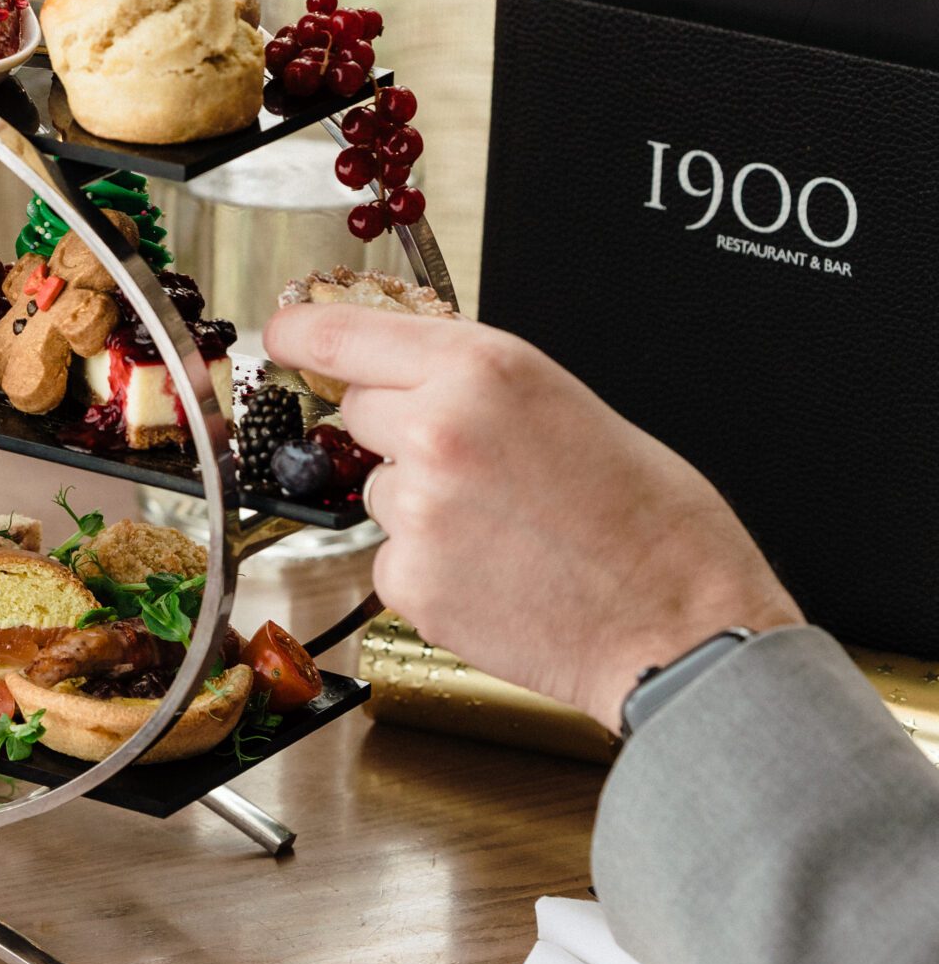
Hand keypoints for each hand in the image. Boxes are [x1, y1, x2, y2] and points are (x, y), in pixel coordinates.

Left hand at [264, 304, 801, 731]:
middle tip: (479, 469)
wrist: (683, 629)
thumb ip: (478, 385)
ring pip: (378, 489)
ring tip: (508, 532)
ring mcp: (415, 508)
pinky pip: (392, 557)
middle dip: (398, 433)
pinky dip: (431, 568)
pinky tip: (497, 576)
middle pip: (359, 412)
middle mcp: (436, 428)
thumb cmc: (653, 523)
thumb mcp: (568, 406)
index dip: (303, 334)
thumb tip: (412, 378)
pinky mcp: (408, 580)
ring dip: (421, 506)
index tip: (280, 334)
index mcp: (483, 369)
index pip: (346, 334)